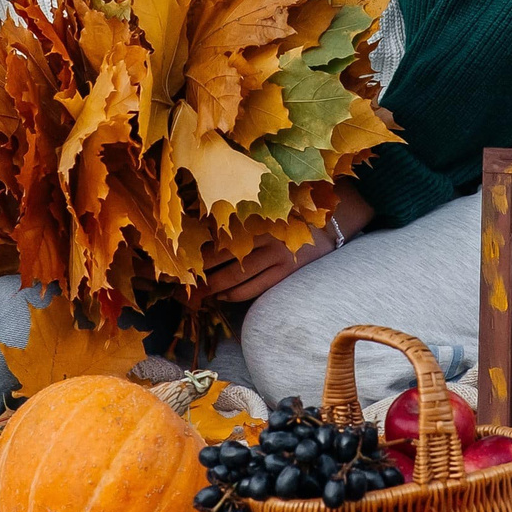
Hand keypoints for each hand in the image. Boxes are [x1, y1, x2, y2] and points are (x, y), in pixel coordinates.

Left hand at [194, 187, 373, 302]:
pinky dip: (234, 295)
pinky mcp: (284, 273)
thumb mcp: (263, 215)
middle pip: (223, 259)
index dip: (199, 253)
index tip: (184, 261)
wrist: (327, 228)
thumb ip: (240, 223)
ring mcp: (276, 257)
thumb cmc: (287, 220)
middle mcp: (264, 237)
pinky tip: (223, 296)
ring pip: (235, 277)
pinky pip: (253, 289)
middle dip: (202, 273)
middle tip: (186, 282)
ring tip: (201, 292)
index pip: (219, 239)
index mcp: (255, 220)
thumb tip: (204, 237)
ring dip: (214, 287)